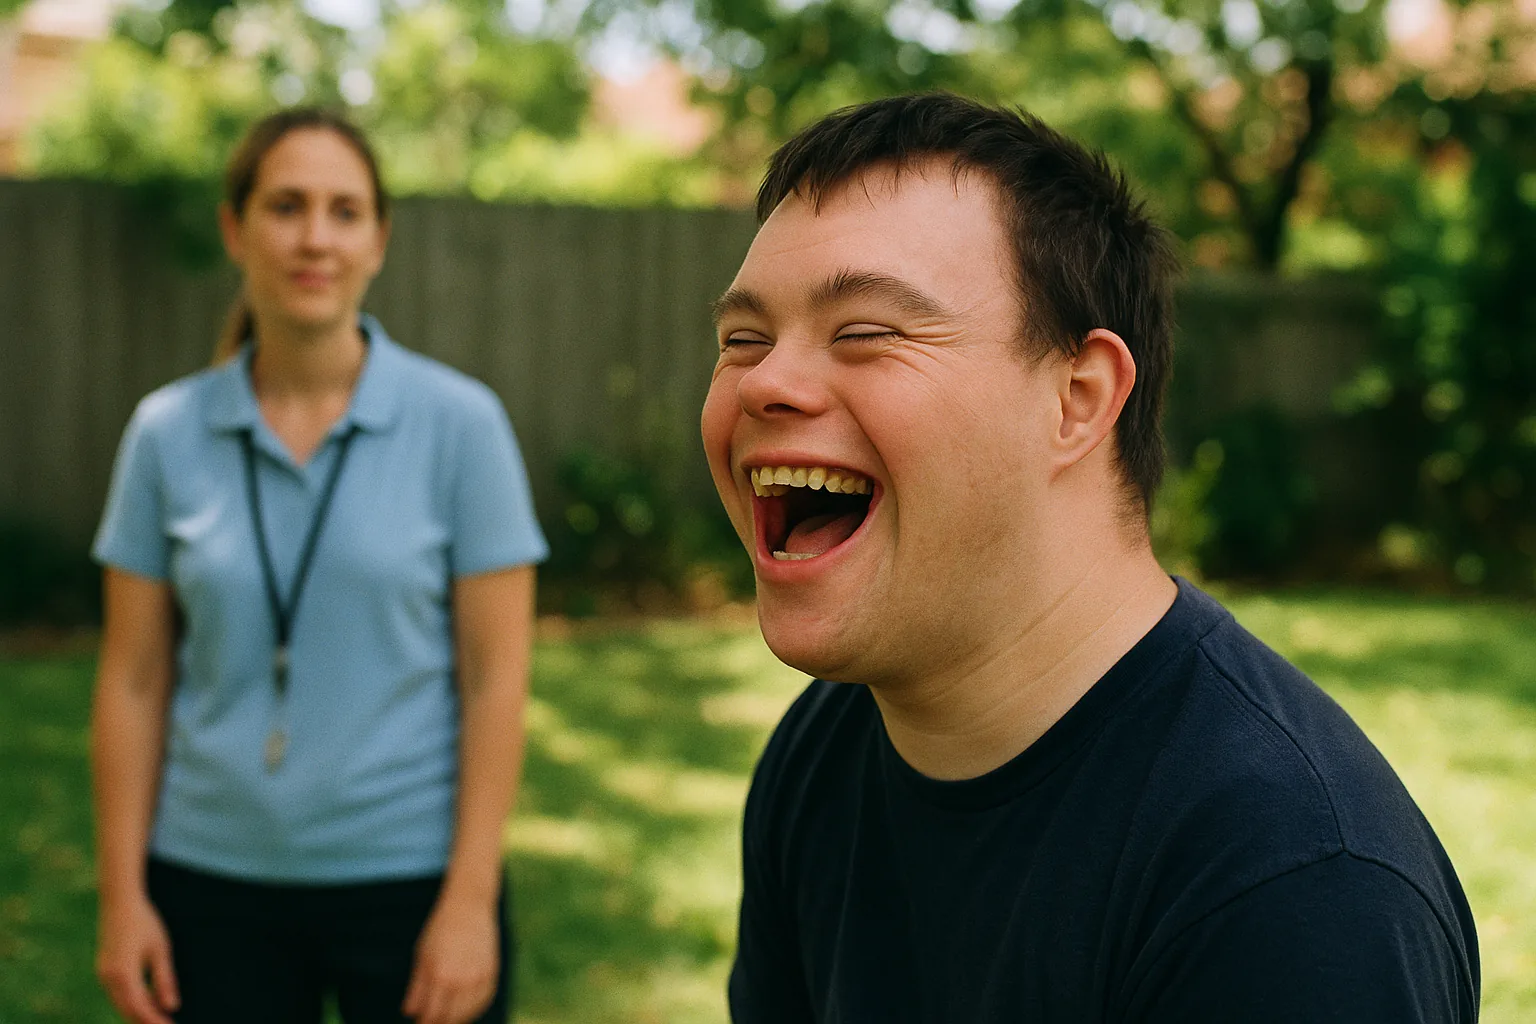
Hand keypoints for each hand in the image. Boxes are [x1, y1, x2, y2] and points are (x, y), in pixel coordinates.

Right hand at [96, 892, 179, 1023]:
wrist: (120, 902)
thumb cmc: (144, 923)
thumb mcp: (160, 950)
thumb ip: (164, 980)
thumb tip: (172, 1007)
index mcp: (123, 974)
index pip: (139, 1007)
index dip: (154, 1020)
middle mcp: (108, 978)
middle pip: (128, 1010)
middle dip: (146, 1021)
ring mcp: (103, 974)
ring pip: (121, 1003)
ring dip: (139, 1013)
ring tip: (160, 1017)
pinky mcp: (104, 969)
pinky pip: (118, 993)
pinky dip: (133, 1001)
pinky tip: (150, 1002)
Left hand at [401, 892, 499, 1023]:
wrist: (469, 906)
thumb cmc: (440, 930)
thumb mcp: (422, 956)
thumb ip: (416, 987)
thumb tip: (410, 1013)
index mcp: (438, 975)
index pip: (430, 1015)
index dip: (424, 1023)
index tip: (420, 1023)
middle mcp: (460, 979)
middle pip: (449, 1018)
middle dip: (438, 1023)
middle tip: (432, 1021)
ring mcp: (478, 977)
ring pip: (467, 1013)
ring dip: (456, 1019)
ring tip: (447, 1018)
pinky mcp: (491, 973)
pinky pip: (483, 1001)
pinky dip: (473, 1010)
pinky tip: (465, 1010)